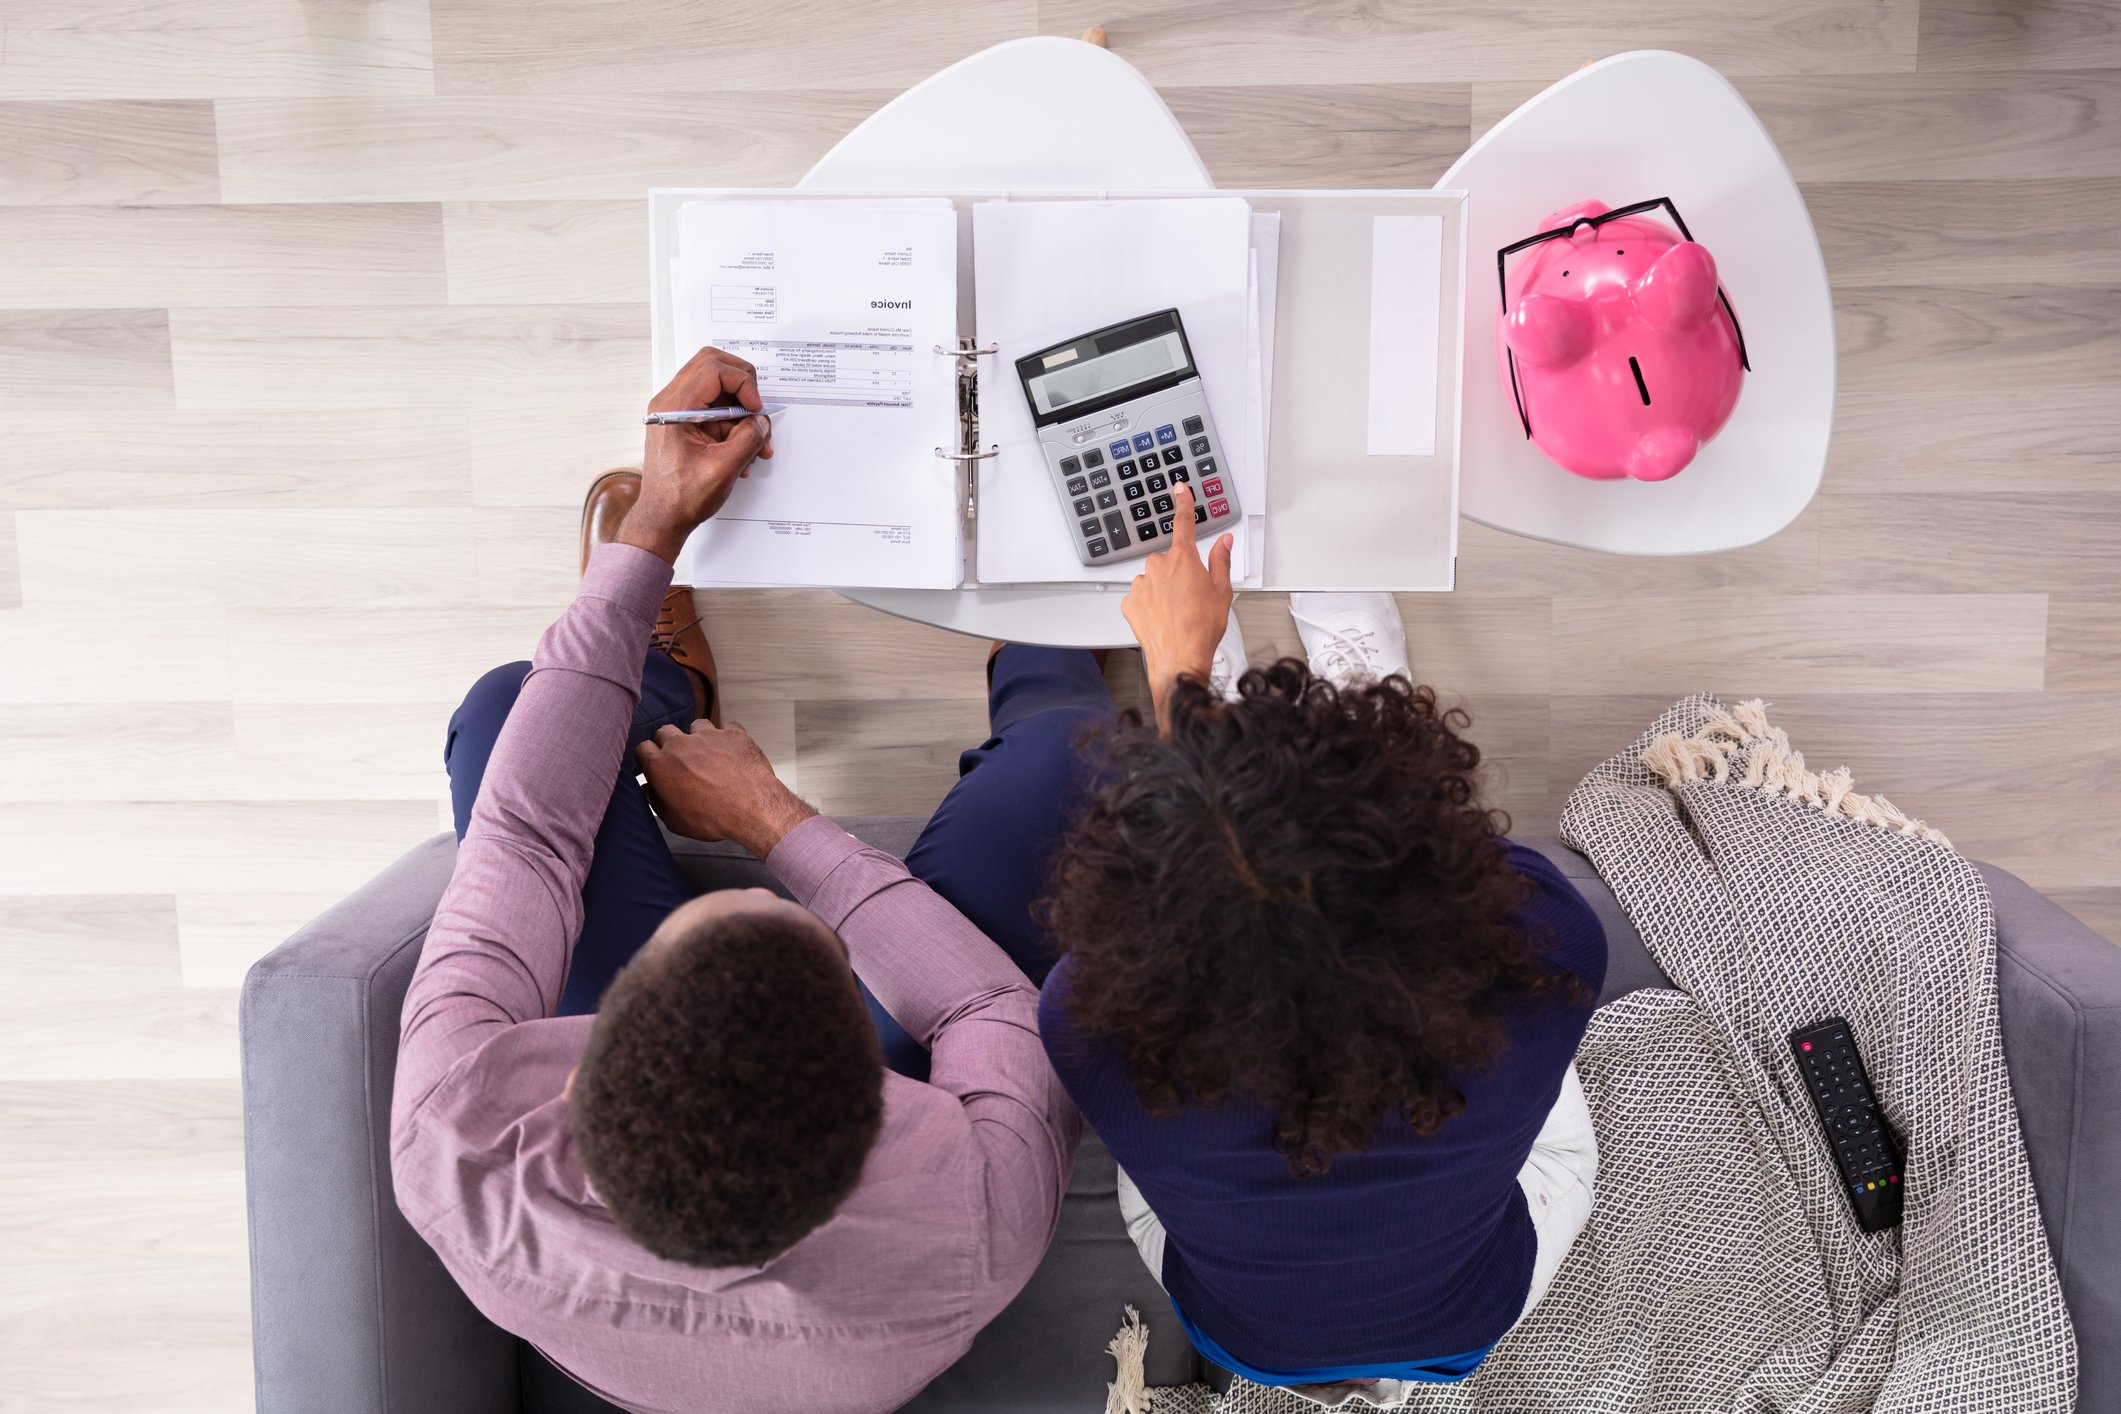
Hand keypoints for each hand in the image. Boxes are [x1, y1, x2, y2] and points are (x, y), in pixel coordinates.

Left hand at [621, 347, 778, 562]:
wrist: (662, 518)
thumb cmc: (680, 497)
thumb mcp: (724, 468)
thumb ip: (748, 438)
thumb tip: (761, 422)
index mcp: (674, 407)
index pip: (714, 370)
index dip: (743, 384)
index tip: (756, 410)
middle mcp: (671, 402)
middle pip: (713, 366)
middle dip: (743, 386)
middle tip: (757, 408)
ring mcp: (677, 411)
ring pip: (717, 388)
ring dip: (741, 412)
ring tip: (756, 443)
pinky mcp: (684, 423)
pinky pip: (715, 410)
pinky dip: (734, 425)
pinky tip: (743, 452)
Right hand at [634, 719, 815, 858]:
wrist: (751, 809)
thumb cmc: (712, 819)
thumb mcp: (675, 821)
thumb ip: (657, 801)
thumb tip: (648, 789)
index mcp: (660, 765)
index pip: (642, 748)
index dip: (649, 756)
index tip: (656, 763)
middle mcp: (680, 744)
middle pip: (665, 732)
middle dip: (670, 743)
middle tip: (682, 760)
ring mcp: (707, 735)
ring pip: (696, 726)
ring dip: (699, 738)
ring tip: (709, 755)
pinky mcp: (732, 733)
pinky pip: (727, 728)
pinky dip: (728, 738)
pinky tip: (732, 753)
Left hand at [1120, 484, 1233, 732]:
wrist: (1179, 658)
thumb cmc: (1202, 628)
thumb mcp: (1222, 591)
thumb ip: (1221, 561)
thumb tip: (1224, 542)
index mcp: (1183, 559)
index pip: (1183, 522)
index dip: (1183, 502)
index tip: (1179, 488)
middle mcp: (1158, 567)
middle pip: (1169, 560)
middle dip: (1178, 573)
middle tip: (1190, 596)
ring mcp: (1141, 584)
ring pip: (1153, 578)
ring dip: (1163, 589)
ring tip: (1177, 611)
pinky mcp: (1129, 601)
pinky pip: (1141, 595)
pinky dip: (1150, 603)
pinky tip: (1162, 618)